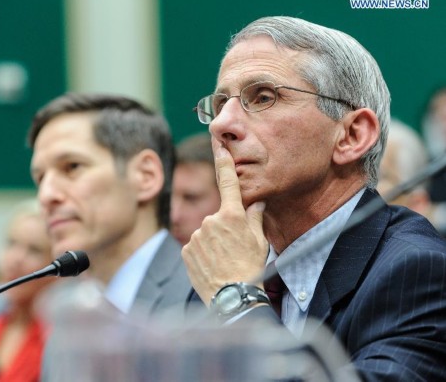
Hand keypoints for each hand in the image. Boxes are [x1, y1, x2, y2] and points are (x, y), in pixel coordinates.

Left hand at [182, 142, 268, 304]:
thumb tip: (256, 201)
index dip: (224, 163)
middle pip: (217, 217)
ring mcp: (196, 235)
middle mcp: (211, 221)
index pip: (229, 183)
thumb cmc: (250, 269)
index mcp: (232, 216)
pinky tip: (211, 265)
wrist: (233, 297)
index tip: (220, 148)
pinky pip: (195, 245)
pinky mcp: (186, 249)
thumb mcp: (259, 241)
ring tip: (222, 261)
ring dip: (212, 242)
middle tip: (233, 250)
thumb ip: (255, 217)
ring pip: (205, 233)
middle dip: (223, 228)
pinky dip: (202, 252)